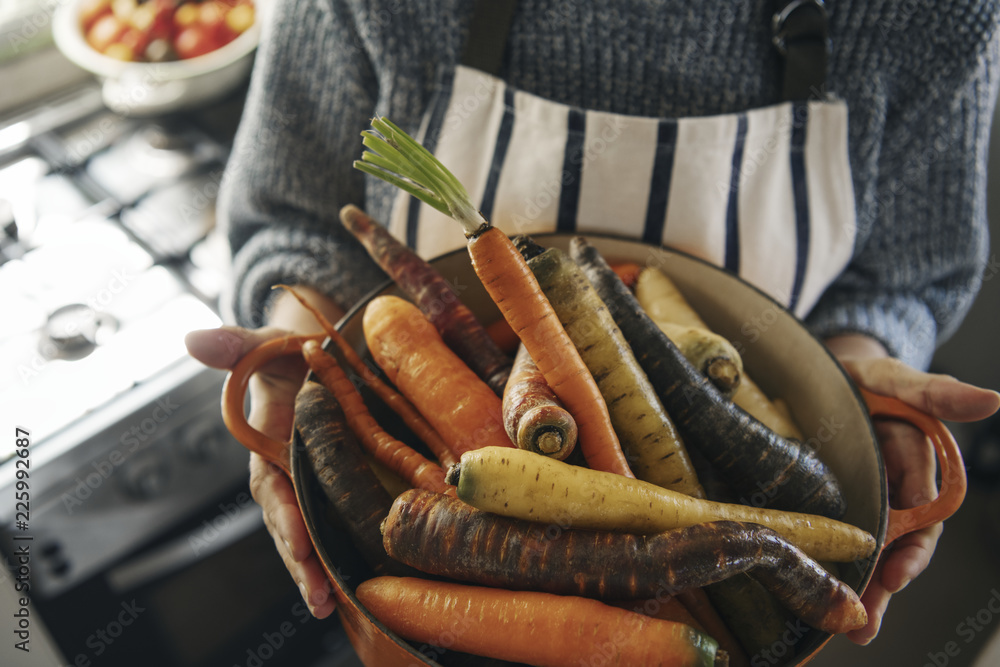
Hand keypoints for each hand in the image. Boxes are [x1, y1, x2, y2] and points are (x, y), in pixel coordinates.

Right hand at [185, 325, 336, 618]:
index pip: (271, 489)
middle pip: (289, 526)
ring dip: (319, 571)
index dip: (283, 515)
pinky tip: (360, 587)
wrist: (313, 355)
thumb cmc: (284, 352)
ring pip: (311, 535)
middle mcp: (286, 475)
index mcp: (266, 449)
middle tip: (319, 596)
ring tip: (334, 605)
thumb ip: (234, 346)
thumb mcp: (263, 345)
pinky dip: (343, 554)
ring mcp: (310, 486)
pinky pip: (336, 525)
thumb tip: (193, 338)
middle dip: (301, 562)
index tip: (298, 540)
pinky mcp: (335, 488)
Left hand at [826, 335, 999, 644]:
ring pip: (871, 550)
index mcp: (916, 466)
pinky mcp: (835, 501)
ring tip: (854, 629)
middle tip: (869, 618)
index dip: (912, 550)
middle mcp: (894, 489)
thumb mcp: (896, 378)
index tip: (898, 574)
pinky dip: (835, 565)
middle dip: (887, 584)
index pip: (923, 518)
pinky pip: (840, 538)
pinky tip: (819, 594)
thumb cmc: (867, 376)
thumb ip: (936, 392)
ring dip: (864, 589)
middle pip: (898, 546)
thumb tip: (991, 400)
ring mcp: (865, 497)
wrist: (828, 371)